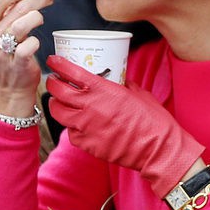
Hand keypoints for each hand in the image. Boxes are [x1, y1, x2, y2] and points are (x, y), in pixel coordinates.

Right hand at [0, 0, 52, 117]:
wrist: (10, 86)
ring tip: (42, 16)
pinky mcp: (16, 64)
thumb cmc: (11, 48)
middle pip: (15, 7)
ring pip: (22, 24)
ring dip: (37, 16)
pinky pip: (29, 46)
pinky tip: (36, 41)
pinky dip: (36, 41)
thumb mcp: (6, 21)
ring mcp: (1, 51)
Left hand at [46, 55, 203, 197]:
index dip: (58, 64)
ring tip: (60, 102)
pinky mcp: (86, 144)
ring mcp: (85, 127)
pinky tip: (79, 124)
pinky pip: (71, 133)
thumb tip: (118, 79)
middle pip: (58, 91)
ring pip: (58, 112)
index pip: (71, 72)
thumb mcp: (138, 93)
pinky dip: (72, 127)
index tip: (54, 61)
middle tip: (54, 80)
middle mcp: (89, 107)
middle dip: (52, 83)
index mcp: (103, 90)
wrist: (156, 148)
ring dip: (56, 104)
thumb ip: (123, 84)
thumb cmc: (152, 120)